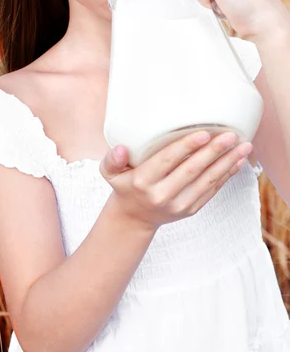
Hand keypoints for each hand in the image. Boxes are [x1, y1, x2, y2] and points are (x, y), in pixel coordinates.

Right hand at [99, 131, 252, 231]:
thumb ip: (112, 159)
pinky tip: (238, 161)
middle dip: (213, 151)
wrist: (134, 218)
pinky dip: (226, 175)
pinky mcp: (191, 209)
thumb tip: (121, 148)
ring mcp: (179, 204)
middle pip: (192, 170)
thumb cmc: (125, 186)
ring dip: (227, 162)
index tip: (204, 134)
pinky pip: (211, 190)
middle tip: (230, 136)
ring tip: (243, 147)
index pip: (167, 161)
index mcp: (143, 181)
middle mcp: (162, 194)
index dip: (186, 147)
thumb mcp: (109, 173)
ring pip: (207, 181)